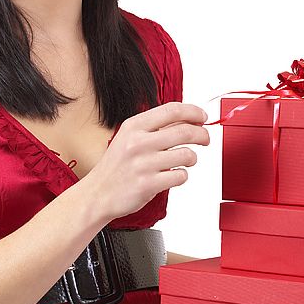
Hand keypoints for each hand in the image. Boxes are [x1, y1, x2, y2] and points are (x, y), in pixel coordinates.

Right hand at [88, 102, 209, 221]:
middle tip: (205, 139)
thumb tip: (189, 120)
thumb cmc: (117, 165)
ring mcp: (143, 164)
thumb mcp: (129, 137)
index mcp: (134, 126)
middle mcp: (138, 142)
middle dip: (202, 135)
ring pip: (187, 154)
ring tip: (186, 160)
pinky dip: (182, 175)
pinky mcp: (148, 184)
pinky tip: (173, 175)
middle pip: (185, 131)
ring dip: (192, 158)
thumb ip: (155, 127)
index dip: (193, 112)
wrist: (98, 194)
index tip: (203, 117)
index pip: (172, 110)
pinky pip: (180, 175)